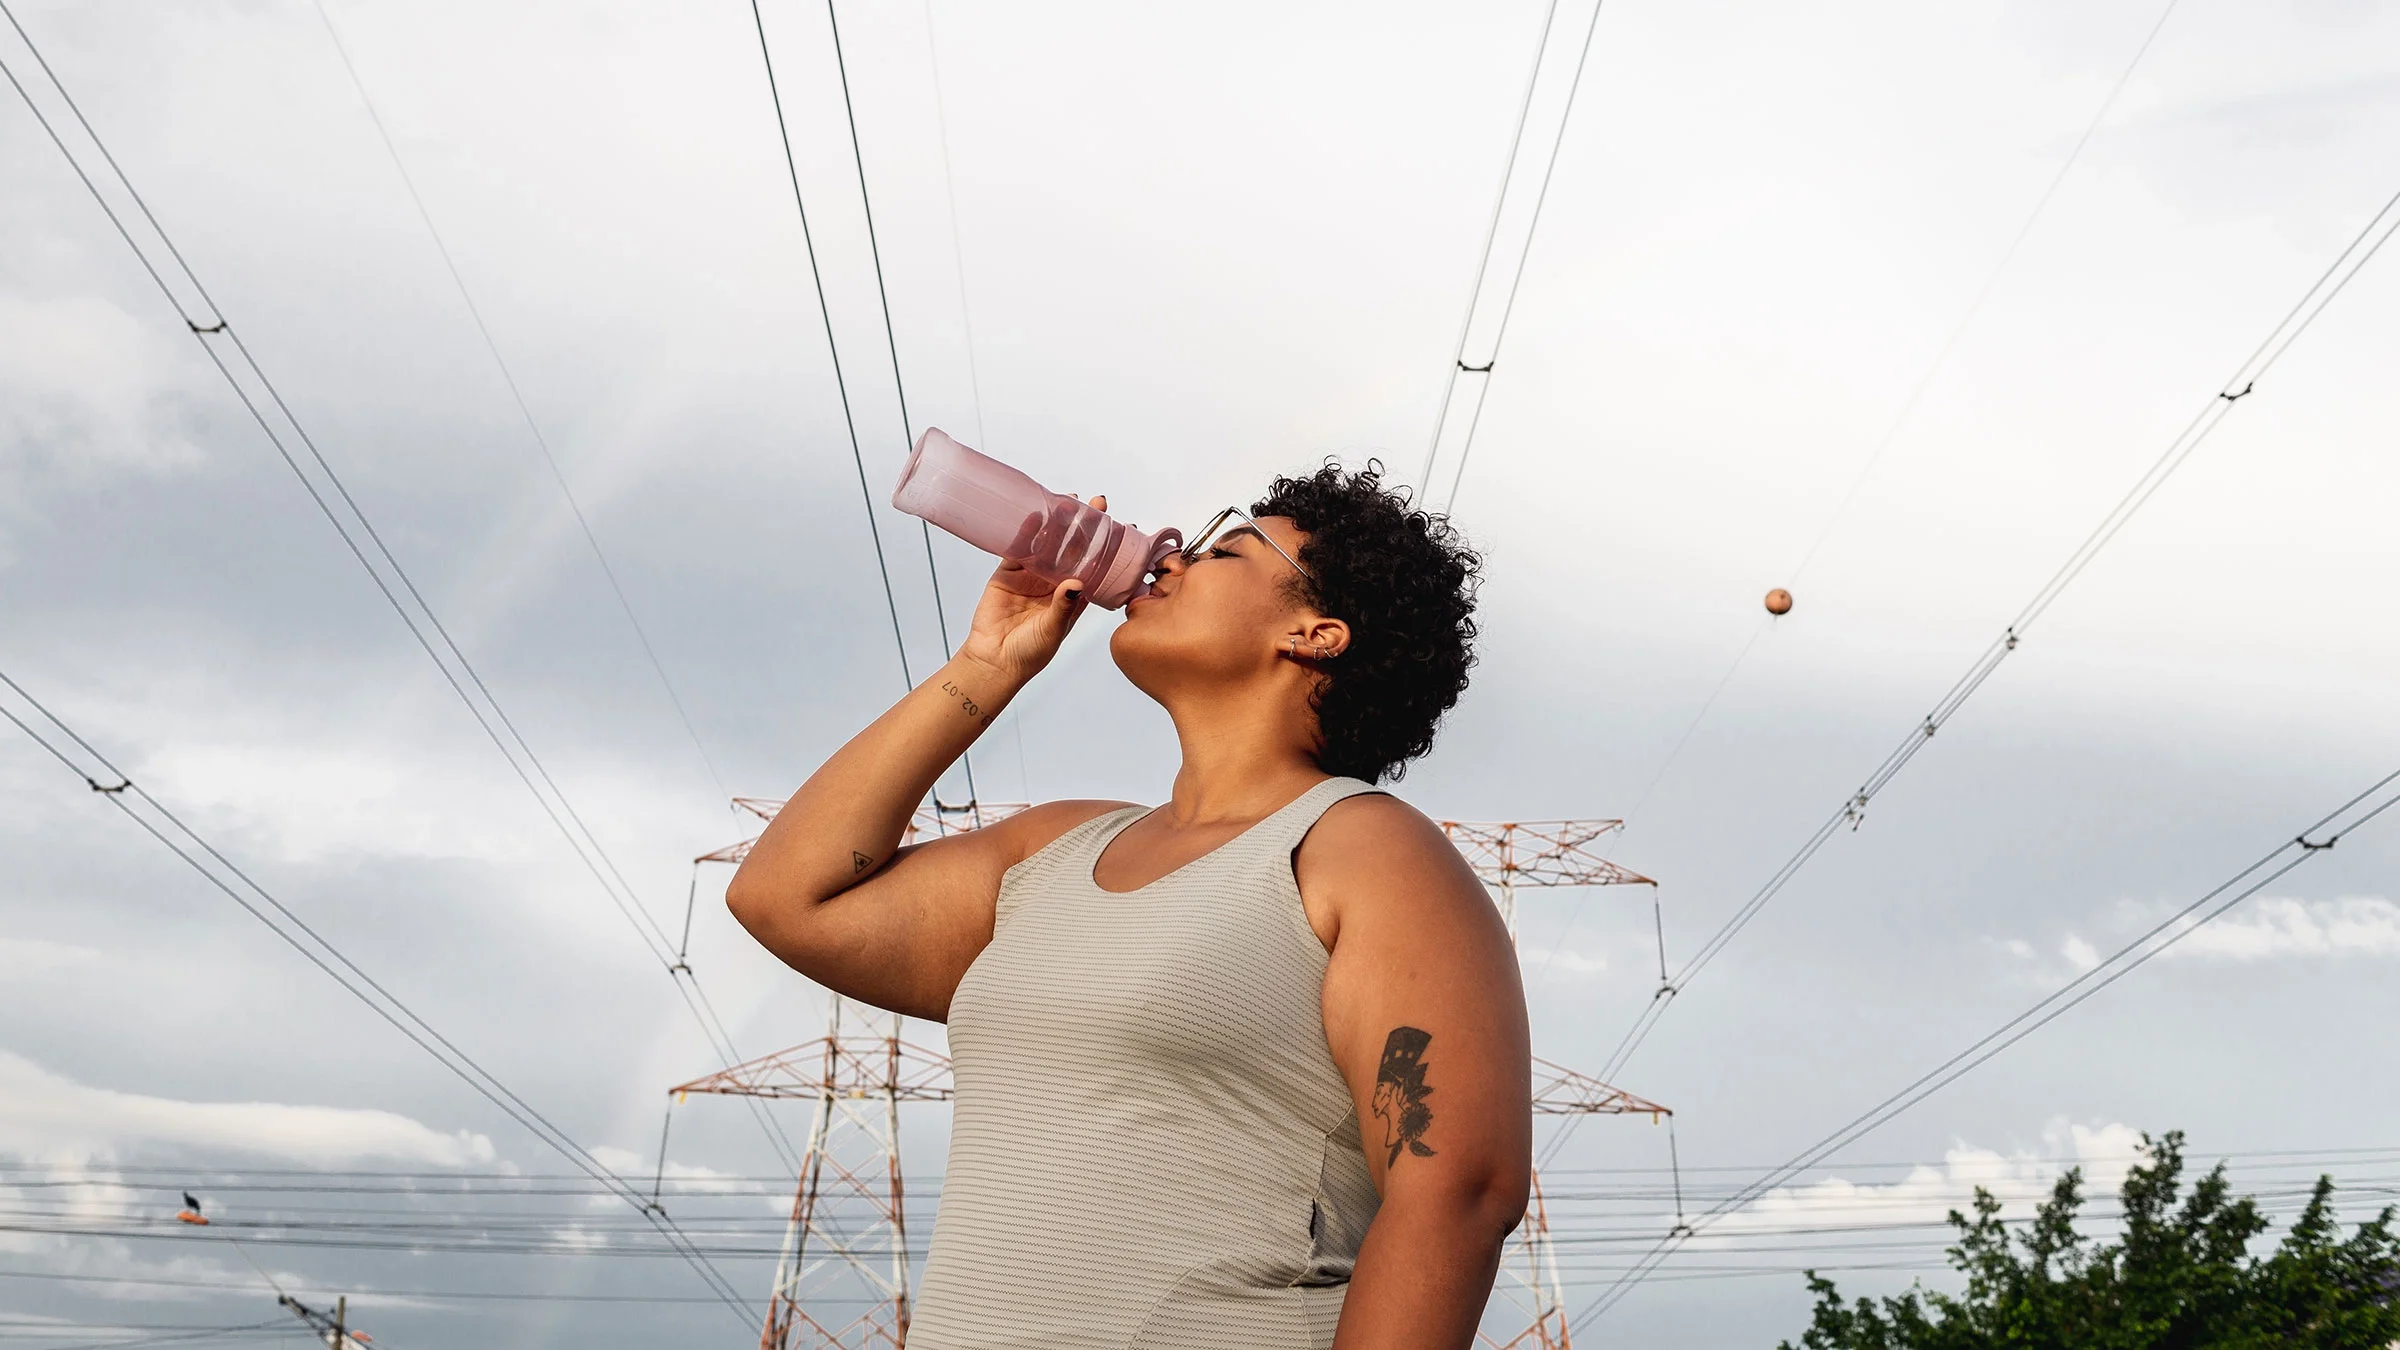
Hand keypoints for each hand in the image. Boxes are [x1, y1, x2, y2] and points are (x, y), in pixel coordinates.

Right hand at [955, 495, 1102, 685]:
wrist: (994, 660)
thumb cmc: (1030, 652)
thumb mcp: (1053, 629)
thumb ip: (1064, 606)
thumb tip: (1076, 583)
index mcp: (1074, 597)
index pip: (1093, 566)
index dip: (1104, 547)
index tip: (1116, 526)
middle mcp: (1055, 583)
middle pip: (1072, 549)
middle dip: (1083, 527)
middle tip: (1095, 504)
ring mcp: (1031, 577)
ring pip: (1047, 544)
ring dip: (1056, 524)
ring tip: (1067, 502)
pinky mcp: (1008, 574)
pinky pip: (1018, 549)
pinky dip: (1025, 533)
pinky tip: (1033, 517)